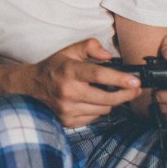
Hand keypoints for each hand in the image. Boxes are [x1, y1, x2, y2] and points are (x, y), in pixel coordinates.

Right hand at [20, 39, 142, 127]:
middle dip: (126, 95)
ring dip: (111, 102)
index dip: (120, 80)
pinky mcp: (68, 120)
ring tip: (112, 93)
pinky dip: (99, 109)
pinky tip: (95, 101)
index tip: (135, 81)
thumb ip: (91, 47)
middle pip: (106, 98)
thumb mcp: (70, 51)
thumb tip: (108, 56)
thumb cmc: (54, 67)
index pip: (99, 76)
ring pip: (103, 109)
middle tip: (135, 90)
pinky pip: (94, 118)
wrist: (31, 86)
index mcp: (69, 71)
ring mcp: (67, 109)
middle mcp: (68, 92)